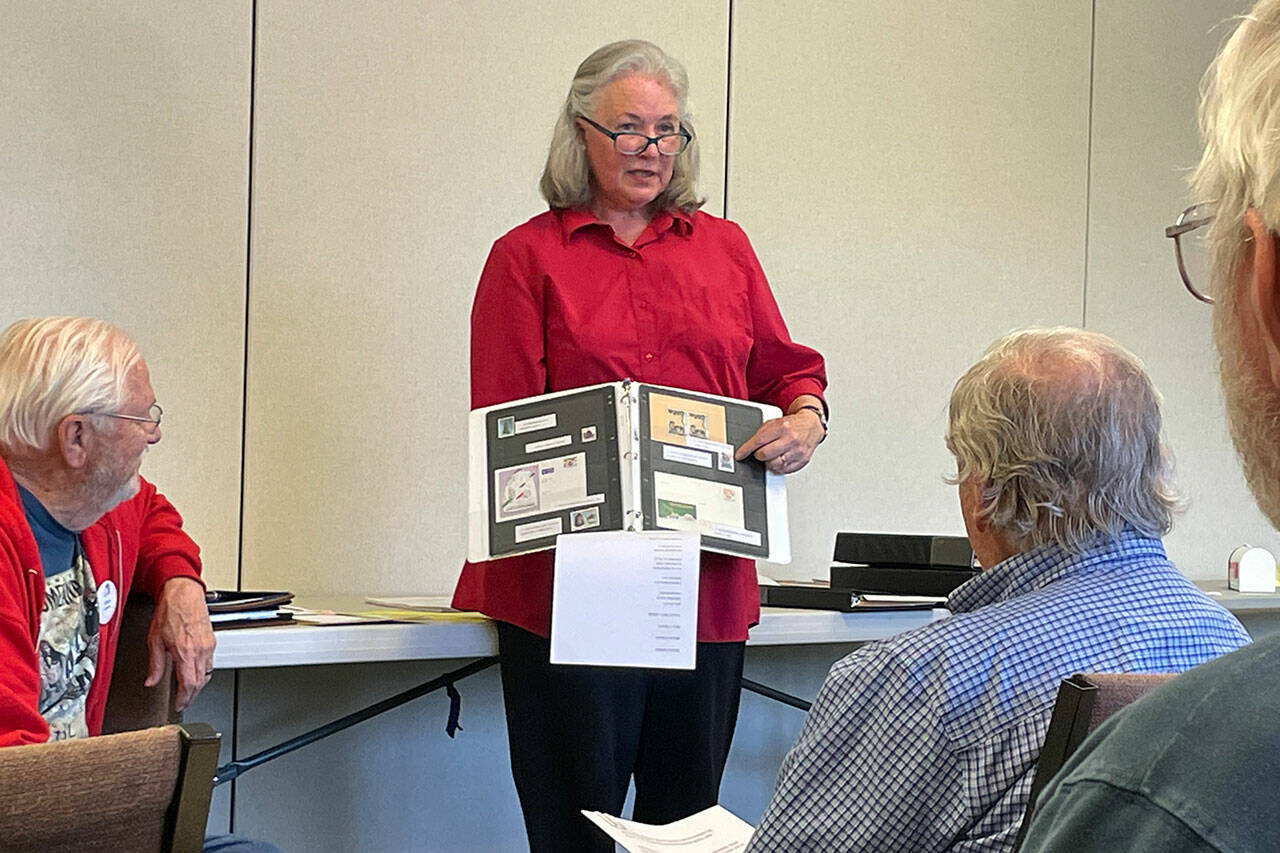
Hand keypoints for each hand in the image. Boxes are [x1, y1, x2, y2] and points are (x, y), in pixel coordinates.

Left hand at [146, 577, 215, 711]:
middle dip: (191, 695)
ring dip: (198, 685)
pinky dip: (203, 672)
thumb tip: (151, 681)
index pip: (188, 685)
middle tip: (183, 702)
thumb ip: (155, 664)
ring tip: (188, 690)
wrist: (183, 593)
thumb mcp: (154, 640)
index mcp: (185, 652)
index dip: (183, 699)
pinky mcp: (211, 640)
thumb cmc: (170, 611)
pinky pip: (210, 663)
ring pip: (207, 674)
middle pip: (200, 683)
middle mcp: (200, 651)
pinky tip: (194, 672)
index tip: (178, 705)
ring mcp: (208, 646)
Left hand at [735, 403, 825, 474]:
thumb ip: (762, 433)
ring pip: (774, 465)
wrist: (811, 426)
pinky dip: (778, 467)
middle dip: (759, 455)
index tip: (740, 455)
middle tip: (760, 452)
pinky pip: (783, 470)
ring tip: (771, 455)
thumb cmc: (792, 425)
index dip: (746, 449)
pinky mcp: (802, 461)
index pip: (759, 441)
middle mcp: (791, 439)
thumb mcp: (775, 422)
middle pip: (765, 454)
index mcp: (782, 427)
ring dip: (769, 462)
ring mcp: (797, 452)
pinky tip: (779, 459)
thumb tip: (748, 447)